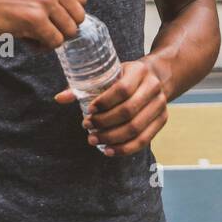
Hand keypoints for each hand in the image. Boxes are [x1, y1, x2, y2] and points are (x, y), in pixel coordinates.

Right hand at [0, 0, 86, 49]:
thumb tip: (73, 20)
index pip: (81, 0)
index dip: (67, 14)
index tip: (51, 19)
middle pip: (78, 18)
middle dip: (61, 28)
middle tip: (40, 30)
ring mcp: (44, 0)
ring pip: (69, 32)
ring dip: (51, 39)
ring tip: (32, 34)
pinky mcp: (34, 19)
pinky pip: (54, 42)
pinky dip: (42, 47)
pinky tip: (26, 40)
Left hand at [52, 57, 169, 156]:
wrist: (157, 77)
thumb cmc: (126, 76)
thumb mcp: (110, 74)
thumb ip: (84, 86)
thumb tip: (59, 98)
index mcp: (140, 71)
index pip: (122, 89)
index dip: (104, 102)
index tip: (89, 110)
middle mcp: (153, 87)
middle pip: (128, 111)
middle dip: (104, 123)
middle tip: (87, 127)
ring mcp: (160, 105)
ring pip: (135, 128)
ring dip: (112, 138)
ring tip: (94, 140)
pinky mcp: (162, 120)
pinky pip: (144, 140)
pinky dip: (125, 148)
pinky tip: (109, 150)